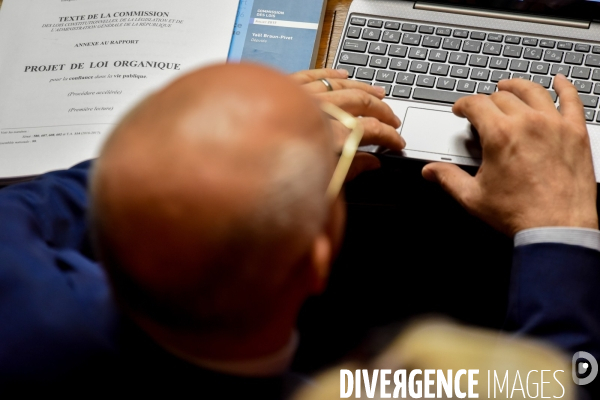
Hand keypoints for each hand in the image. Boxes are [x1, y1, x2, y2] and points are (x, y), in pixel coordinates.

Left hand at [290, 69, 403, 178]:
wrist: (241, 166)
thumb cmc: (280, 178)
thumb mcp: (323, 184)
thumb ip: (350, 169)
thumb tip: (372, 162)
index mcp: (331, 135)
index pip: (371, 130)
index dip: (389, 136)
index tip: (398, 142)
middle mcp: (320, 109)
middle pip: (360, 103)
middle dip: (381, 111)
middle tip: (393, 120)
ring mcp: (302, 96)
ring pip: (341, 86)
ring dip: (363, 89)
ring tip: (379, 94)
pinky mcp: (286, 90)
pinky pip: (313, 75)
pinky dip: (331, 74)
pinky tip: (343, 76)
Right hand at [422, 75, 597, 235]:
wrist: (556, 229)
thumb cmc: (518, 213)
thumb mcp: (473, 197)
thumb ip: (448, 178)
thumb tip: (431, 171)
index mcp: (500, 135)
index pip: (476, 104)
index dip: (463, 104)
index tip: (461, 109)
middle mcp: (528, 123)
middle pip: (502, 97)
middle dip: (487, 100)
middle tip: (482, 109)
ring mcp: (554, 124)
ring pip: (533, 92)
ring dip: (517, 87)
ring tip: (509, 87)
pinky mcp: (575, 132)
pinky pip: (572, 100)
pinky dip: (564, 87)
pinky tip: (559, 81)